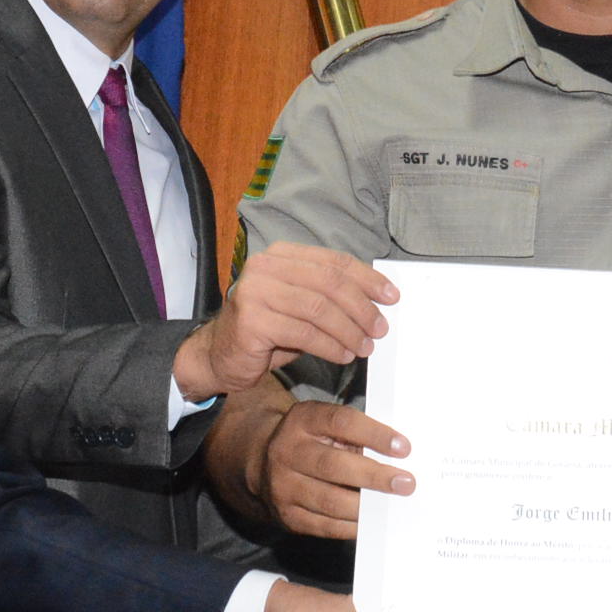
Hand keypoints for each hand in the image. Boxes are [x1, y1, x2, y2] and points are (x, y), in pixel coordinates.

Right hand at [174, 245, 397, 402]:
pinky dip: (331, 346)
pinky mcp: (252, 320)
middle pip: (329, 282)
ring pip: (319, 308)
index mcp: (281, 255)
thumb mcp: (301, 306)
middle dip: (362, 307)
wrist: (219, 356)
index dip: (367, 279)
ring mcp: (255, 291)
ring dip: (349, 330)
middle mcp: (265, 266)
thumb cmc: (266, 331)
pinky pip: (305, 333)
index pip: (333, 261)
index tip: (392, 296)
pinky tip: (343, 355)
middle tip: (380, 328)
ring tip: (365, 347)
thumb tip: (377, 301)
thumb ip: (329, 296)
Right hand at [249, 401, 411, 541]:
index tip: (403, 447)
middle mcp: (287, 452)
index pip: (341, 422)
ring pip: (330, 500)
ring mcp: (283, 486)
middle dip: (375, 476)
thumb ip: (355, 433)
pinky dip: (352, 526)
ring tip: (391, 505)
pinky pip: (325, 526)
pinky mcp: (287, 515)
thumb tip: (399, 456)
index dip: (374, 434)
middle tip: (405, 483)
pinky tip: (371, 522)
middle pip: (334, 465)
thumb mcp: (325, 425)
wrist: (264, 463)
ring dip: (366, 506)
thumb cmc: (311, 442)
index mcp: (302, 420)